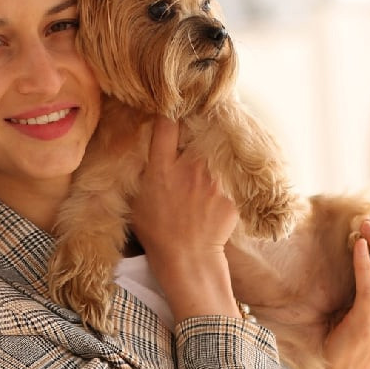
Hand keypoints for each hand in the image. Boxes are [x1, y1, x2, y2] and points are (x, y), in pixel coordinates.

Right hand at [130, 119, 239, 320]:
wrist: (188, 261)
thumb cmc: (158, 234)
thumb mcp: (137, 202)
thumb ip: (144, 174)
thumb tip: (148, 155)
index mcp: (162, 168)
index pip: (166, 124)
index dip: (170, 111)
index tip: (172, 108)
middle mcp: (189, 167)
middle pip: (197, 132)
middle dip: (196, 130)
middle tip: (196, 129)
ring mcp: (213, 180)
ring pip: (215, 154)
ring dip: (211, 158)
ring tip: (207, 170)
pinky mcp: (232, 193)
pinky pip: (228, 180)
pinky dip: (223, 186)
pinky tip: (215, 199)